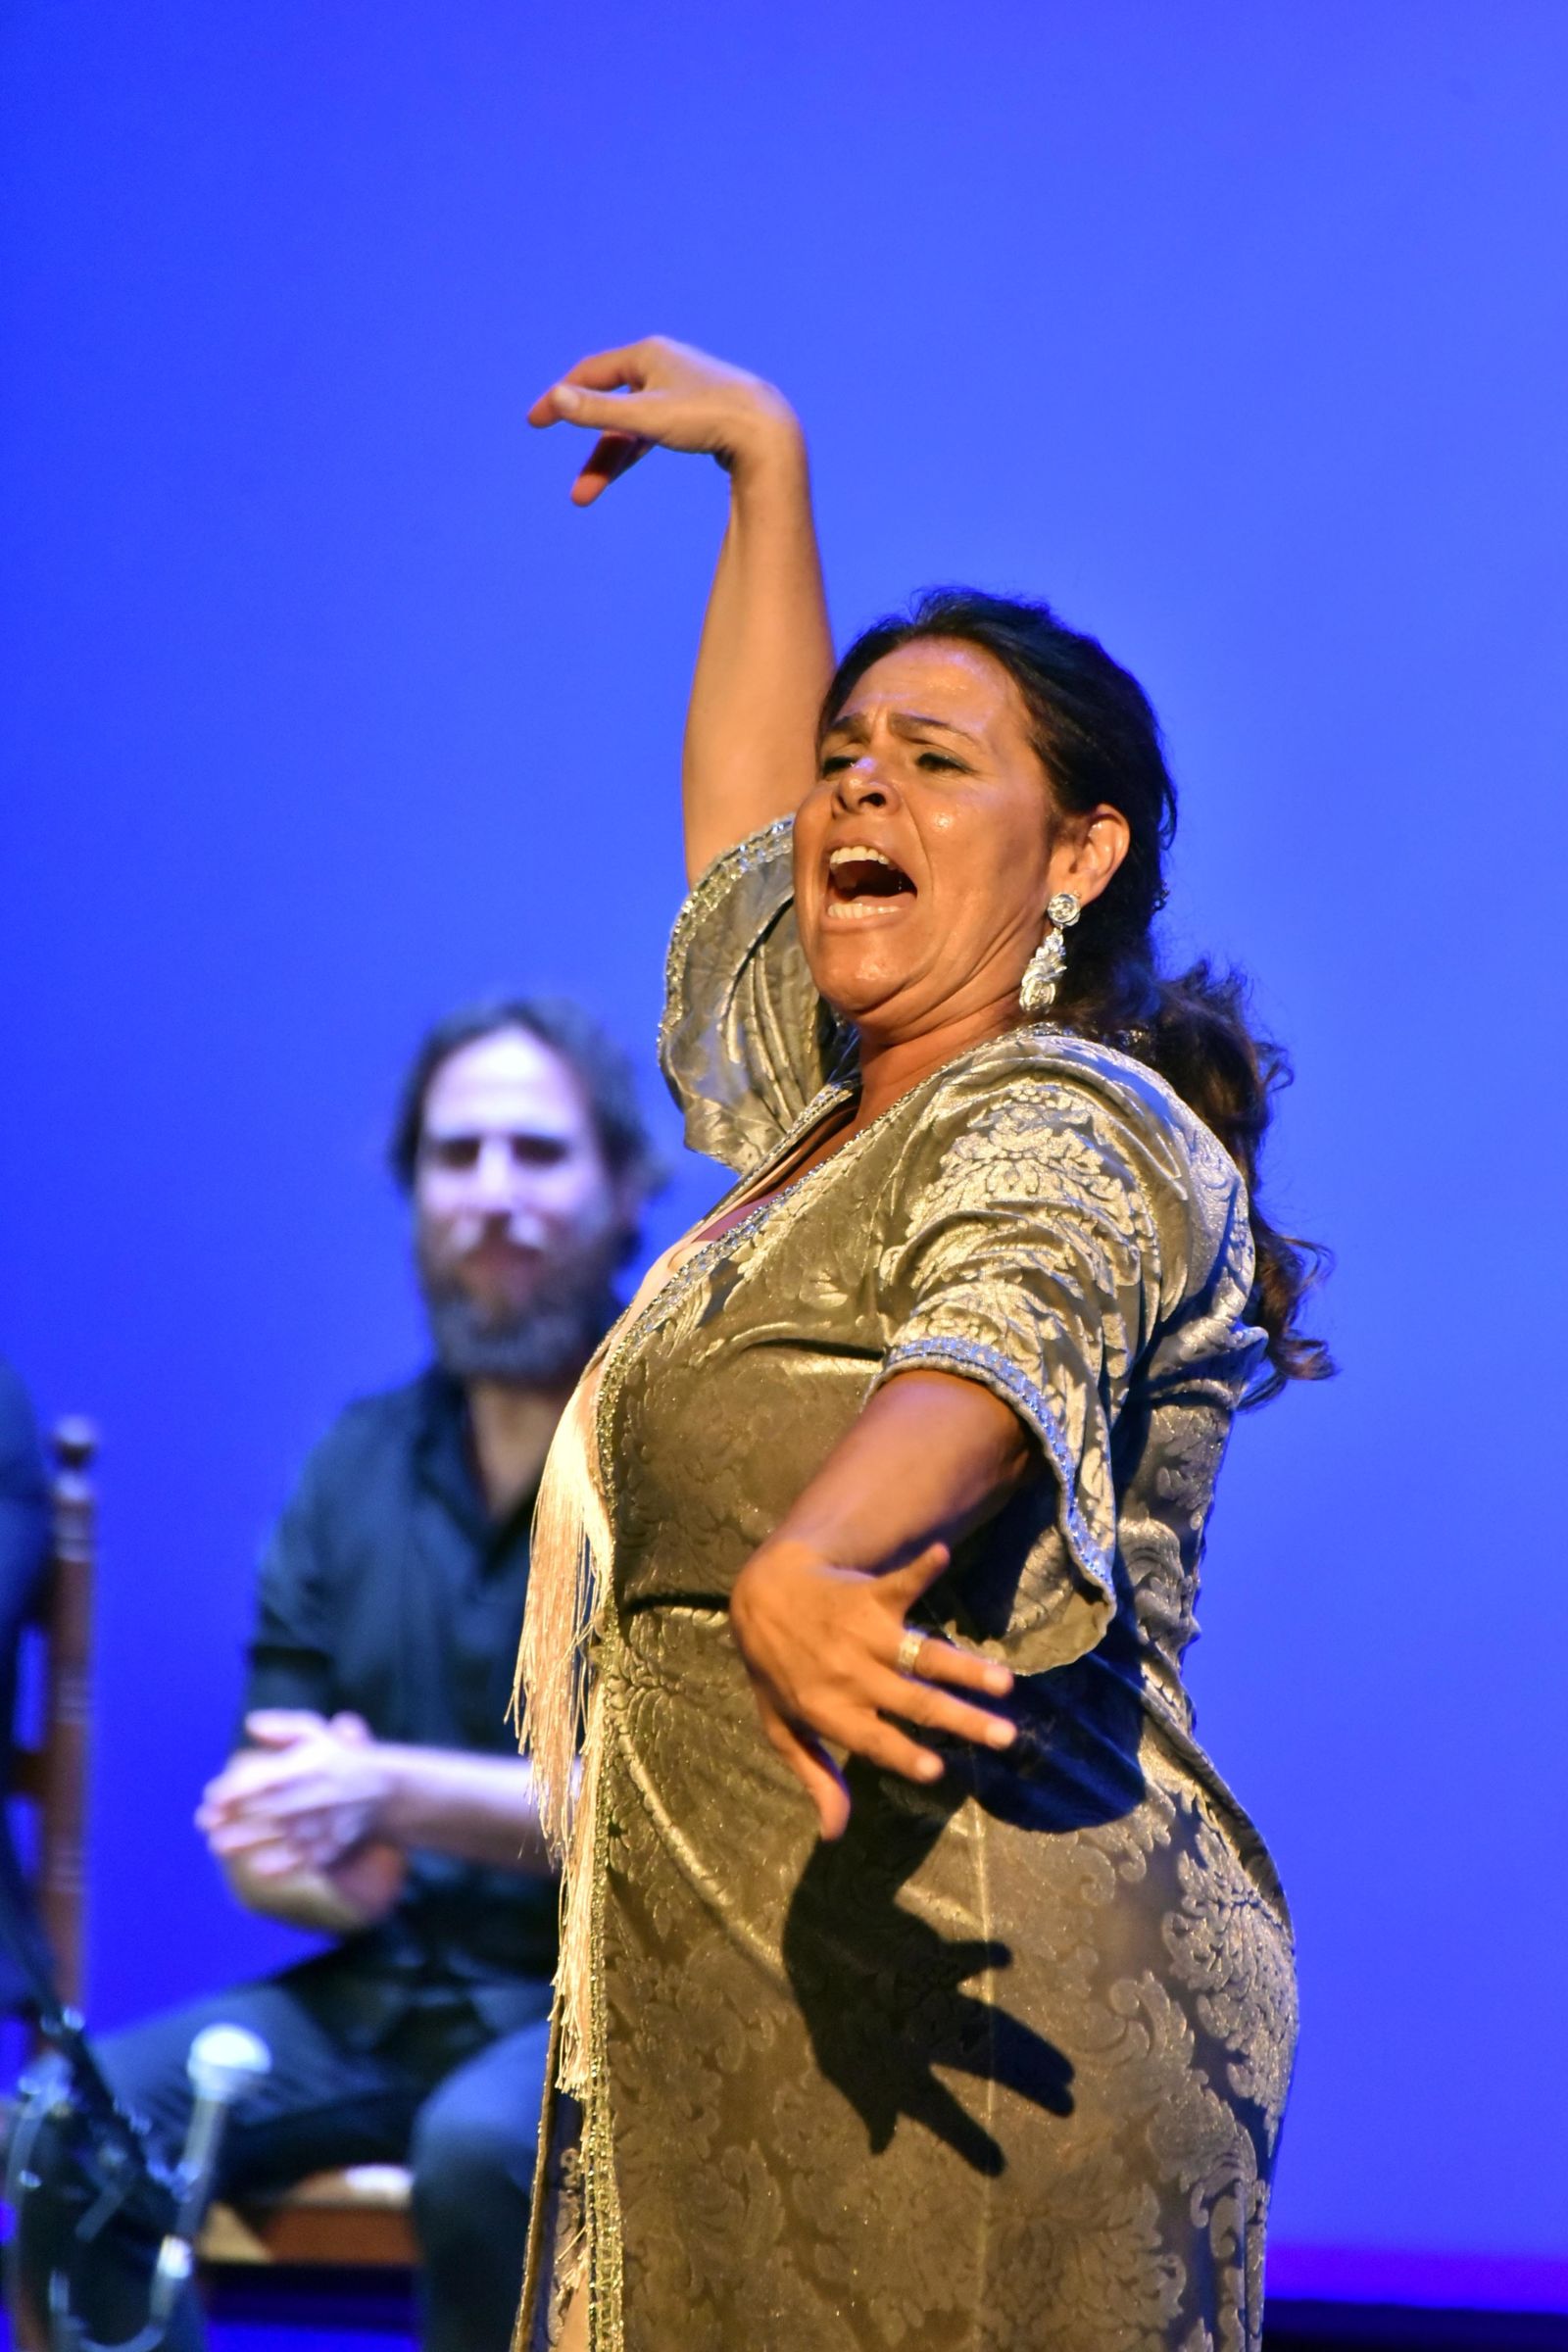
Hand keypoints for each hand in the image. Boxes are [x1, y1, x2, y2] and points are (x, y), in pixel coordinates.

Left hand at [196, 1710, 391, 1877]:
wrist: (389, 1792)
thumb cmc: (344, 1761)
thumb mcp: (318, 1735)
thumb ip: (284, 1728)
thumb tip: (250, 1723)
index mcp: (306, 1768)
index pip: (261, 1780)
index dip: (232, 1790)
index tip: (211, 1797)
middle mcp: (311, 1797)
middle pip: (262, 1809)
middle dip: (230, 1817)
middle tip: (203, 1822)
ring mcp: (321, 1826)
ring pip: (275, 1836)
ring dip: (244, 1841)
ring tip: (217, 1845)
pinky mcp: (331, 1848)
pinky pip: (300, 1860)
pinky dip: (279, 1865)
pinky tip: (258, 1867)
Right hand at [528, 336, 799, 505]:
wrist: (769, 433)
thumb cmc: (709, 419)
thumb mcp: (646, 418)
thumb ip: (598, 412)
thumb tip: (555, 399)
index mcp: (647, 355)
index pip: (590, 374)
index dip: (560, 399)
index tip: (535, 422)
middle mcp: (664, 365)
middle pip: (612, 408)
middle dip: (592, 451)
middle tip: (576, 490)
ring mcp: (684, 387)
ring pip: (635, 424)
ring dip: (613, 459)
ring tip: (589, 495)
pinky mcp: (701, 412)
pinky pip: (656, 429)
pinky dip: (639, 448)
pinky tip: (632, 461)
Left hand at [728, 1539, 1015, 1841]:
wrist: (762, 1600)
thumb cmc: (777, 1670)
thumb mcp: (784, 1728)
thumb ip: (815, 1775)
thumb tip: (834, 1832)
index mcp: (831, 1711)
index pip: (873, 1739)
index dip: (902, 1754)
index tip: (936, 1770)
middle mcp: (851, 1674)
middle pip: (913, 1701)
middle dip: (959, 1719)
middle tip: (1004, 1736)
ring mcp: (862, 1634)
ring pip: (920, 1653)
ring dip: (963, 1666)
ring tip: (1004, 1681)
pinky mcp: (870, 1597)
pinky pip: (898, 1584)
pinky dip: (920, 1570)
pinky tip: (940, 1556)